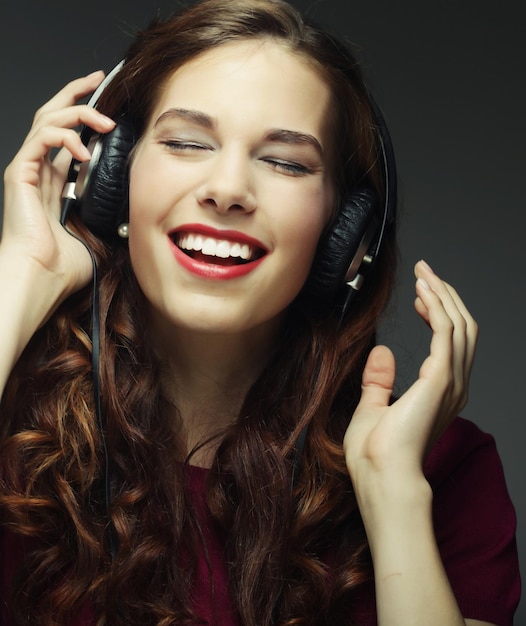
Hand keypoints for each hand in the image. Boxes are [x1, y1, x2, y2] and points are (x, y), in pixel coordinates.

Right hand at [2, 71, 115, 304]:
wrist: (41, 278)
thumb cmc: (62, 266)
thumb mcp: (97, 235)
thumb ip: (109, 218)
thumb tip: (134, 214)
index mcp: (56, 183)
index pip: (67, 135)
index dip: (82, 113)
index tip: (103, 99)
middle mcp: (40, 171)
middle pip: (53, 116)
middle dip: (75, 94)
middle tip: (97, 81)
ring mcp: (28, 170)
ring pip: (47, 120)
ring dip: (78, 113)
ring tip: (105, 122)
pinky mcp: (20, 173)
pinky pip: (41, 139)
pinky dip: (64, 137)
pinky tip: (85, 151)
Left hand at [343, 260, 477, 495]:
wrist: (381, 478)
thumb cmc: (375, 455)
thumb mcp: (372, 409)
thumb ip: (379, 381)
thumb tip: (381, 352)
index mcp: (440, 392)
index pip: (451, 342)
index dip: (440, 313)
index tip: (420, 294)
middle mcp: (453, 385)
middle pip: (462, 328)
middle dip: (445, 296)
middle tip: (426, 273)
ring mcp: (450, 382)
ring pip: (459, 325)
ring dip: (443, 295)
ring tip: (425, 274)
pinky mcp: (440, 379)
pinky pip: (447, 332)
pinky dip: (438, 307)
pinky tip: (423, 291)